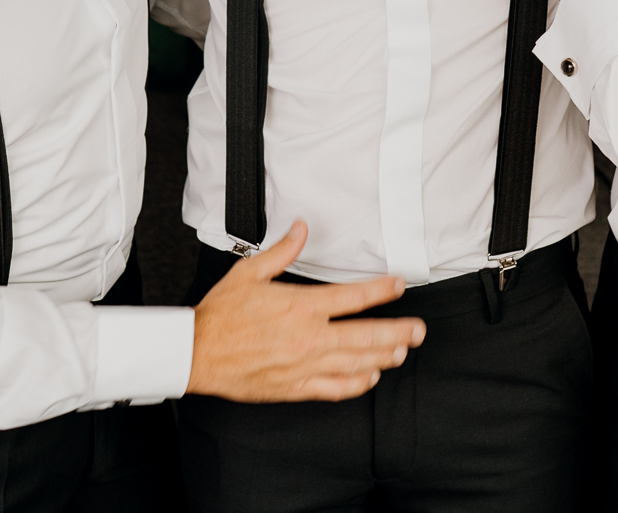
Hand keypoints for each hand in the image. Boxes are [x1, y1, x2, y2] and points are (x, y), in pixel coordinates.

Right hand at [186, 220, 425, 401]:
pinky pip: (335, 389)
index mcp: (301, 306)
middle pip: (367, 336)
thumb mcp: (250, 272)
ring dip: (384, 357)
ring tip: (403, 351)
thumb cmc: (222, 314)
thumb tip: (302, 228)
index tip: (400, 285)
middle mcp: (309, 337)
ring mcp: (305, 365)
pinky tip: (370, 377)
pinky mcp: (296, 387)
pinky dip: (357, 384)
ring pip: (357, 364)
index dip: (382, 290)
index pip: (353, 297)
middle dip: (399, 332)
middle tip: (419, 330)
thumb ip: (282, 251)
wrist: (198, 353)